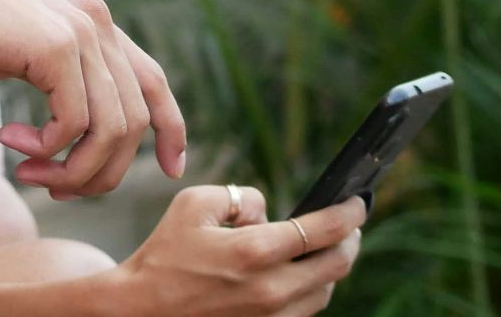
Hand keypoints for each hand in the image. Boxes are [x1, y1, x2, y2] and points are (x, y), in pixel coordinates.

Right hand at [0, 0, 186, 197]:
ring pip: (109, 130)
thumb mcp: (24, 48)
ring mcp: (81, 33)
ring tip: (28, 173)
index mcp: (94, 21)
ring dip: (72, 169)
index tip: (172, 167)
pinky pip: (73, 124)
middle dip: (99, 170)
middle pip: (132, 121)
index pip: (152, 80)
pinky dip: (46, 148)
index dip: (170, 127)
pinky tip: (8, 140)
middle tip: (53, 188)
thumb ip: (58, 74)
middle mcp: (98, 23)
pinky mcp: (56, 48)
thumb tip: (76, 129)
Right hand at [109, 186, 364, 315]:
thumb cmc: (164, 255)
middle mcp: (271, 289)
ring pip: (326, 291)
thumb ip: (241, 196)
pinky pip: (305, 311)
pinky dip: (309, 289)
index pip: (324, 230)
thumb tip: (270, 211)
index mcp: (254, 251)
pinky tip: (295, 275)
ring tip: (319, 249)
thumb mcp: (193, 205)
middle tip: (349, 226)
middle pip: (338, 265)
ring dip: (329, 267)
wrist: (143, 309)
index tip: (358, 203)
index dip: (349, 214)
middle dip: (350, 240)